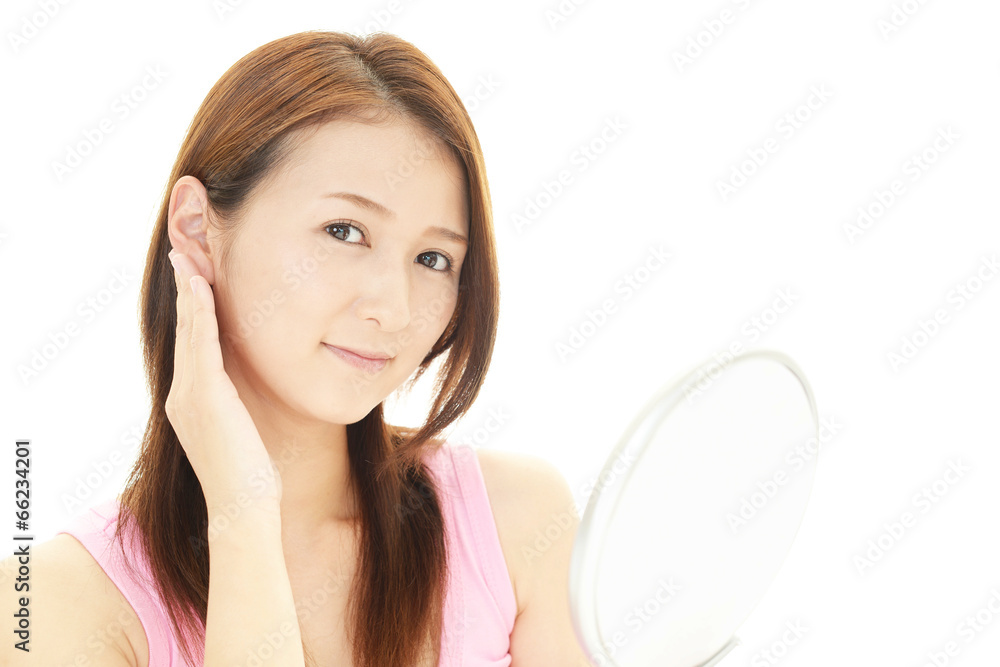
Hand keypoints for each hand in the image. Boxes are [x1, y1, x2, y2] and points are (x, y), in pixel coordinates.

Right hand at [165, 249, 281, 513]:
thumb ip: (240, 406)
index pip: (193, 344)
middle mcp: (182, 395)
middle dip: (186, 292)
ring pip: (189, 331)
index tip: (196, 277)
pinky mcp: (203, 397)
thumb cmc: (253, 477)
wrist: (245, 508)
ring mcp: (189, 395)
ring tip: (188, 258)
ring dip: (189, 292)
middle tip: (184, 254)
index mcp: (192, 402)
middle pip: (185, 331)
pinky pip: (200, 344)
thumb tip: (253, 391)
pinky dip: (200, 313)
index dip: (193, 309)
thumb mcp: (244, 432)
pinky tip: (202, 287)